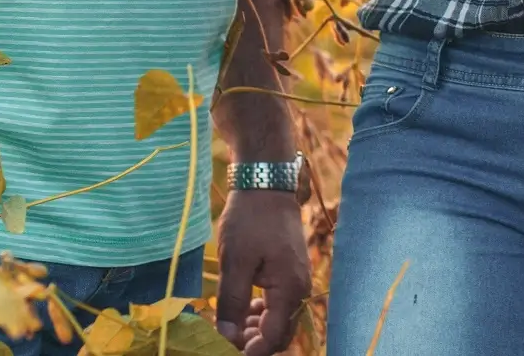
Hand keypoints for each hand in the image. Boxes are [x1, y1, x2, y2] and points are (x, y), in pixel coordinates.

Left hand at [215, 188, 311, 355]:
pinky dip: (262, 312)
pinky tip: (244, 307)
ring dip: (256, 329)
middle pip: (280, 334)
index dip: (249, 350)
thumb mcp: (235, 262)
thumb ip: (232, 302)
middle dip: (253, 342)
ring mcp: (297, 280)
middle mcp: (299, 289)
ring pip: (279, 320)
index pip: (273, 338)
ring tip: (230, 322)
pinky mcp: (290, 272)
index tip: (224, 349)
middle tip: (225, 336)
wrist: (266, 184)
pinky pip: (279, 304)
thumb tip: (226, 337)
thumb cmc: (250, 220)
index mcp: (289, 289)